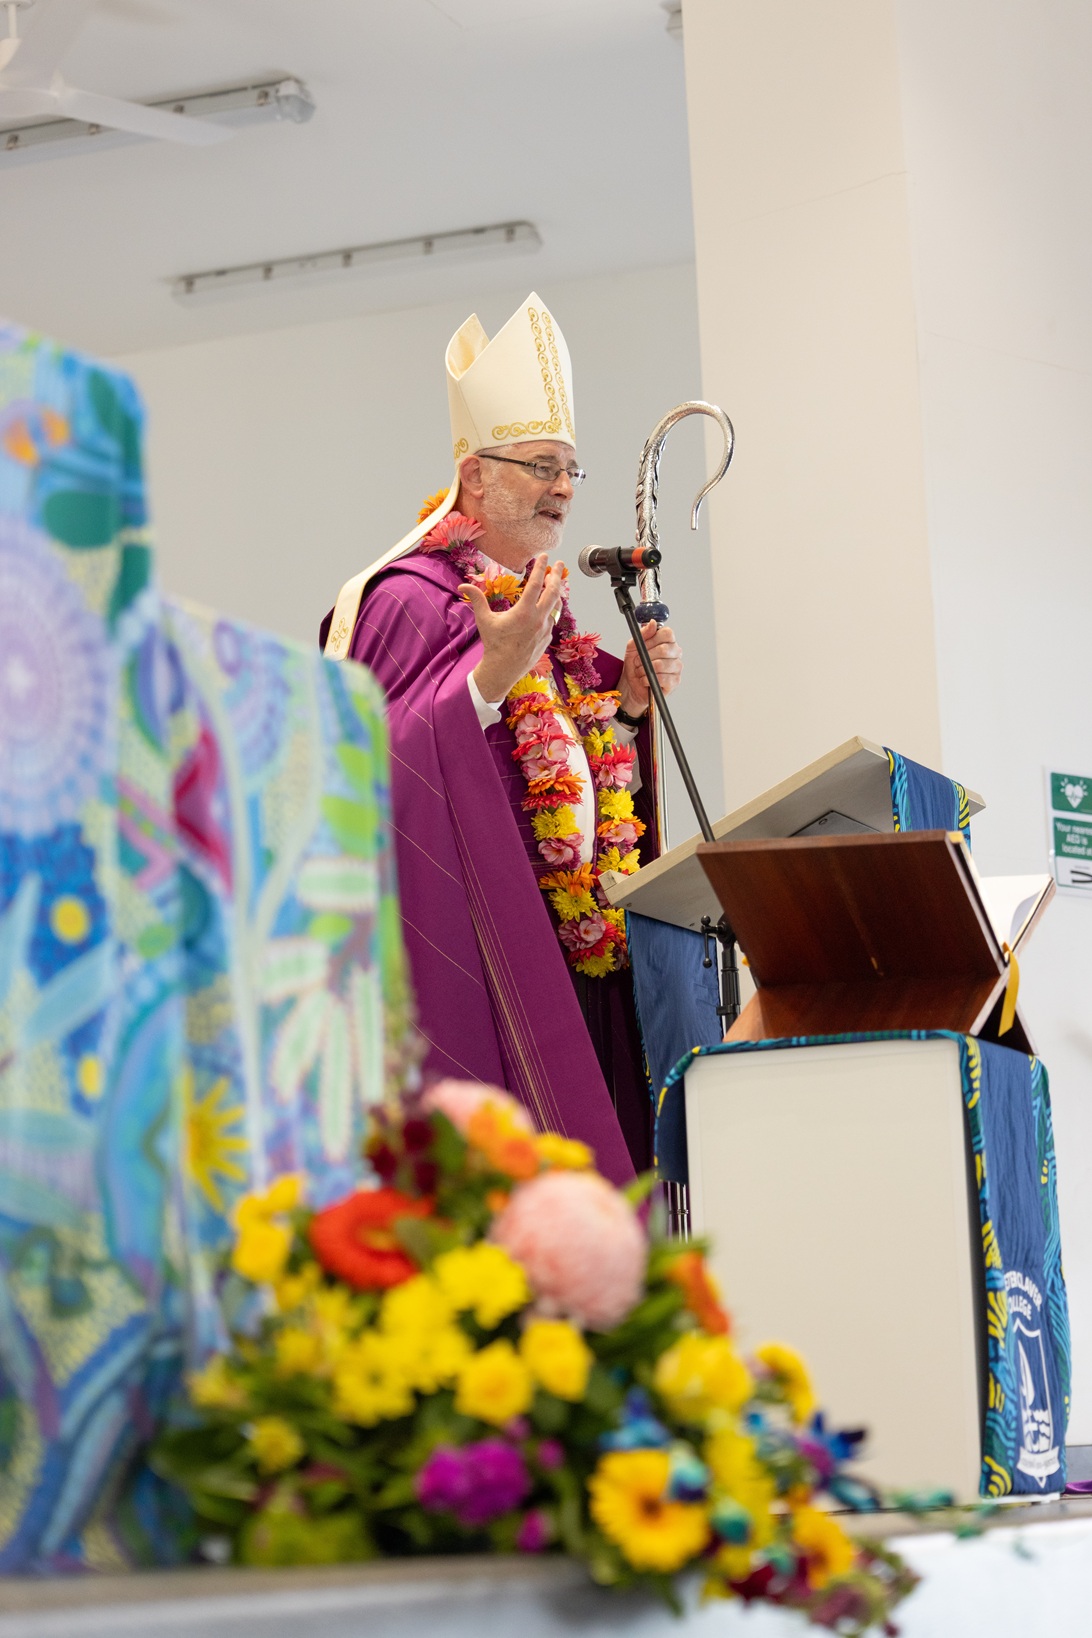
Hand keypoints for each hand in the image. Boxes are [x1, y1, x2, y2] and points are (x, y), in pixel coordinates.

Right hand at [463, 554, 565, 703]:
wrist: (503, 669)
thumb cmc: (493, 644)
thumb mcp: (484, 620)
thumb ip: (477, 599)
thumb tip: (463, 586)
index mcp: (524, 611)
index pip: (535, 583)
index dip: (540, 567)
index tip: (543, 556)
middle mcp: (538, 619)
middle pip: (554, 592)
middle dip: (557, 576)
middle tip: (560, 565)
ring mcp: (545, 629)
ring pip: (556, 606)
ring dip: (556, 593)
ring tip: (554, 583)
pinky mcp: (547, 638)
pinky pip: (552, 620)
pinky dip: (551, 610)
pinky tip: (547, 607)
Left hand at [618, 622, 682, 717]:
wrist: (631, 685)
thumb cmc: (635, 665)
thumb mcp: (633, 646)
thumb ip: (643, 634)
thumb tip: (652, 623)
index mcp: (668, 642)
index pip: (668, 633)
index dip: (653, 639)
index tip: (643, 645)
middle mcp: (675, 653)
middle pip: (665, 649)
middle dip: (646, 657)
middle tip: (638, 661)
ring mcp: (677, 667)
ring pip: (662, 664)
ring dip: (645, 669)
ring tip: (640, 671)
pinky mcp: (675, 681)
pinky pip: (662, 678)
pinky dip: (648, 680)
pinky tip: (645, 680)